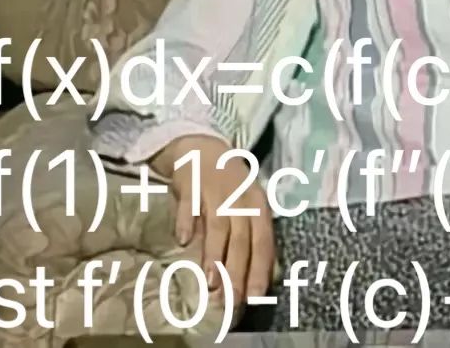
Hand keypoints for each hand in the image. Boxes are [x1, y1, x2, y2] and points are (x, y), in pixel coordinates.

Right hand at [150, 135, 274, 304]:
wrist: (203, 148)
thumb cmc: (229, 188)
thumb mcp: (248, 208)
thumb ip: (253, 238)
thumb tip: (266, 275)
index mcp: (258, 207)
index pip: (263, 242)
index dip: (260, 268)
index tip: (256, 296)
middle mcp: (241, 200)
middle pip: (242, 240)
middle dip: (236, 272)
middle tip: (230, 301)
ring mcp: (216, 191)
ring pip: (218, 227)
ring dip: (214, 255)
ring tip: (210, 282)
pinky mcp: (192, 184)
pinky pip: (189, 205)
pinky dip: (186, 222)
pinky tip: (183, 241)